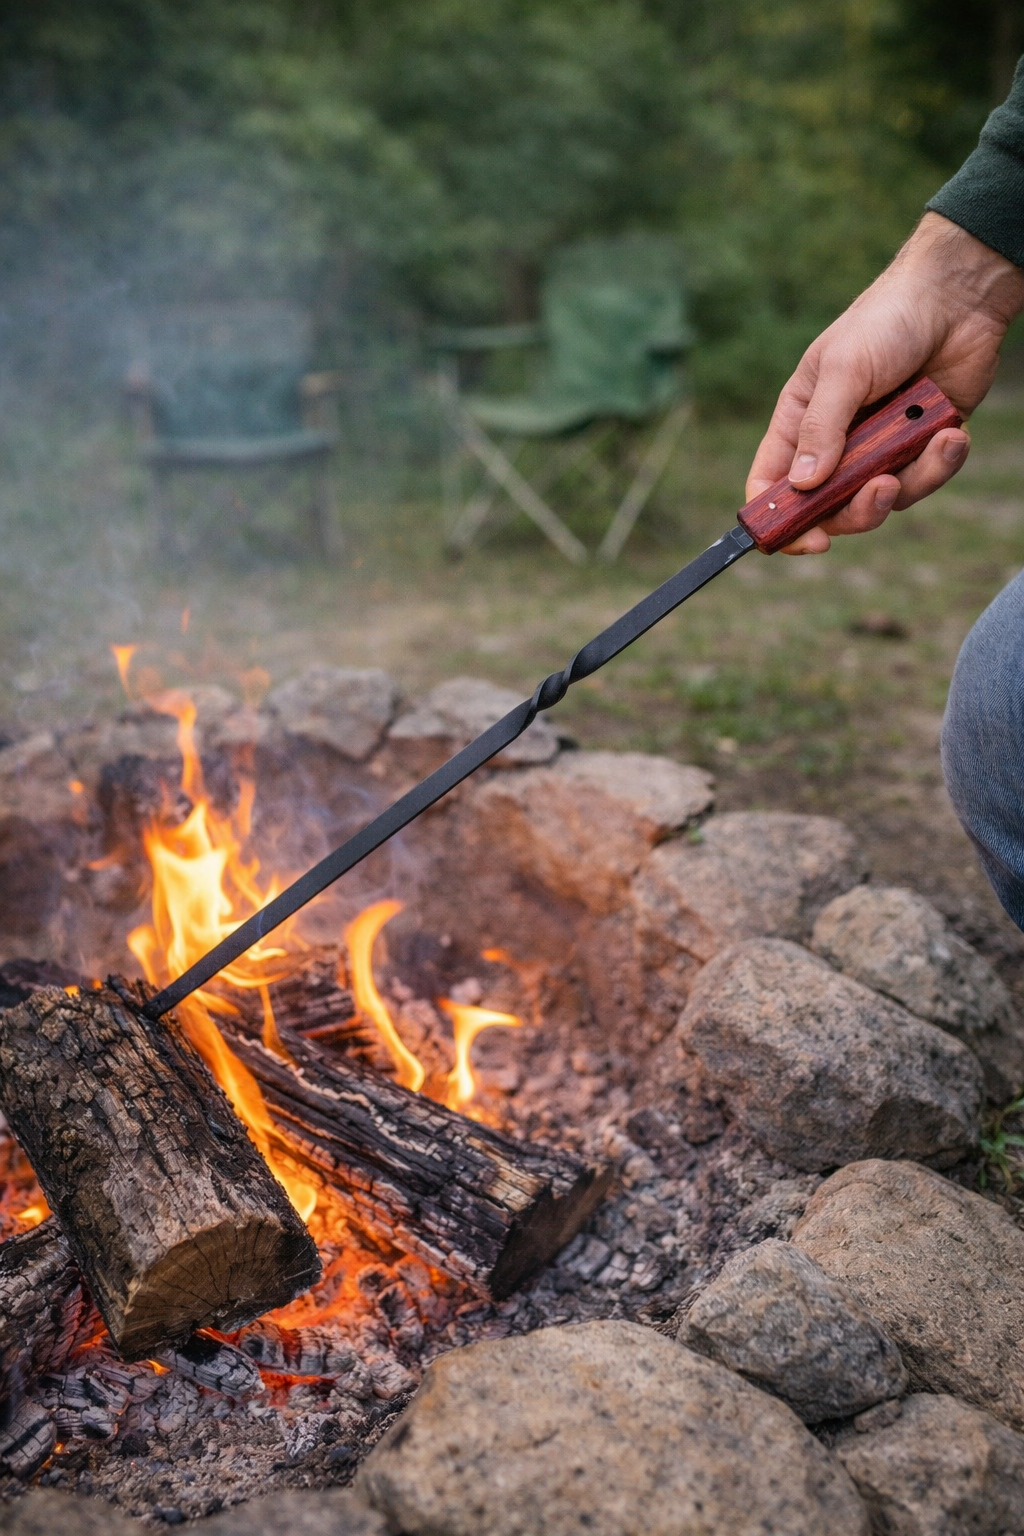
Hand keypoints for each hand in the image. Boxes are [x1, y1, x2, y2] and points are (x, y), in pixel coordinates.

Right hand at [747, 212, 1023, 552]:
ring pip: (881, 500)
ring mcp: (878, 448)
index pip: (771, 484)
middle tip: (881, 490)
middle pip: (828, 507)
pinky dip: (941, 463)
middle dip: (856, 509)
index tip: (808, 540)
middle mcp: (834, 442)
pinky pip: (925, 479)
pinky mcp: (920, 447)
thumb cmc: (885, 322)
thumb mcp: (843, 370)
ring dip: (909, 483)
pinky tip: (952, 434)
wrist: (955, 298)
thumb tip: (801, 485)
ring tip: (933, 444)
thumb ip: (821, 429)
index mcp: (798, 422)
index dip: (780, 519)